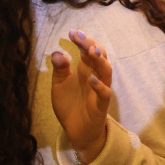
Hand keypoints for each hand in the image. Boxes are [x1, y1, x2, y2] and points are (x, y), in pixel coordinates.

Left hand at [50, 30, 113, 163]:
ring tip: (91, 50)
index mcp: (85, 70)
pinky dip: (99, 86)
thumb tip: (57, 52)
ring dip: (100, 60)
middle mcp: (95, 77)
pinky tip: (91, 79)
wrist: (76, 132)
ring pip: (106, 71)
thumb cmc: (70, 106)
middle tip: (78, 36)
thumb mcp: (59, 85)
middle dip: (90, 44)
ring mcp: (99, 90)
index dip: (82, 41)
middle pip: (99, 56)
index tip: (71, 32)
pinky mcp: (100, 106)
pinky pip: (105, 94)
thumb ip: (59, 70)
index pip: (88, 50)